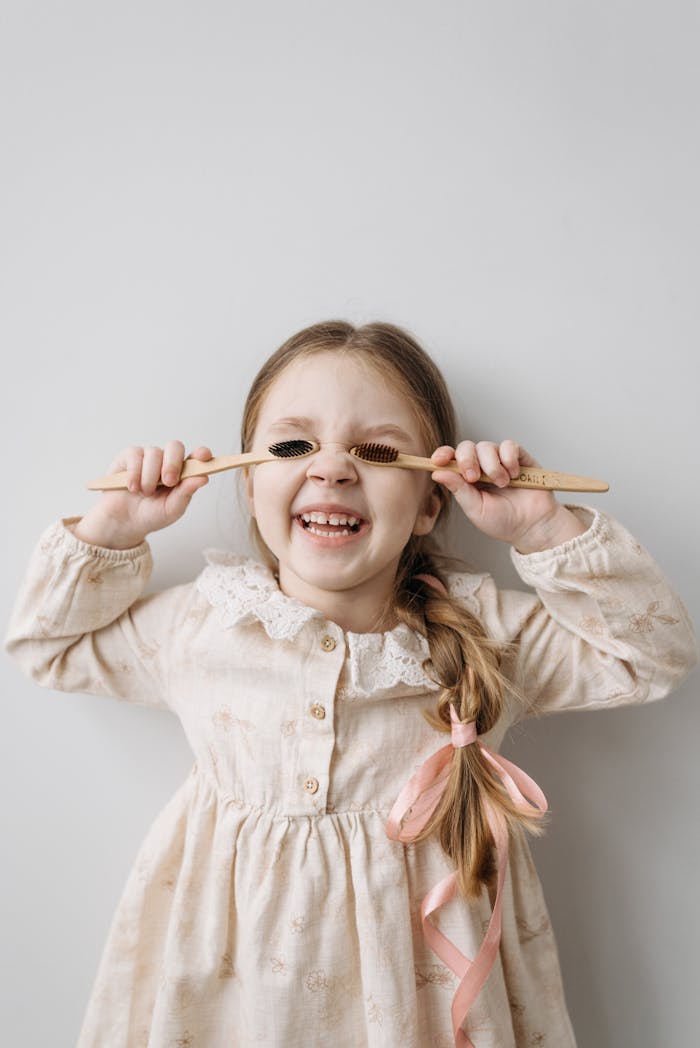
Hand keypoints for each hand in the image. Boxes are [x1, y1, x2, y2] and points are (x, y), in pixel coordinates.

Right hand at [73, 441, 212, 548]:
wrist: (123, 522)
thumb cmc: (151, 515)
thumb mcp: (171, 509)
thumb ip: (186, 493)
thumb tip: (203, 478)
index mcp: (182, 473)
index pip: (195, 457)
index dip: (201, 453)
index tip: (204, 456)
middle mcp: (166, 461)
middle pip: (175, 447)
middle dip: (173, 463)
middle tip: (168, 482)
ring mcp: (148, 457)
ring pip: (154, 453)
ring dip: (150, 476)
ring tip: (145, 493)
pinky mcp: (129, 457)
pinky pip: (135, 455)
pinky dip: (134, 474)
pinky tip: (132, 487)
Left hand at [431, 440, 586, 552]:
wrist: (532, 526)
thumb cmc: (503, 521)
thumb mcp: (476, 509)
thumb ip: (458, 490)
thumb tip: (437, 473)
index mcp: (466, 479)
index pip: (451, 459)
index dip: (443, 454)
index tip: (438, 460)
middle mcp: (481, 466)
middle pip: (467, 447)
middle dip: (467, 460)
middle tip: (474, 478)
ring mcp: (500, 460)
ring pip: (487, 446)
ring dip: (491, 465)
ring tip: (501, 484)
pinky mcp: (520, 457)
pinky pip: (509, 446)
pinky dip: (509, 458)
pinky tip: (513, 474)